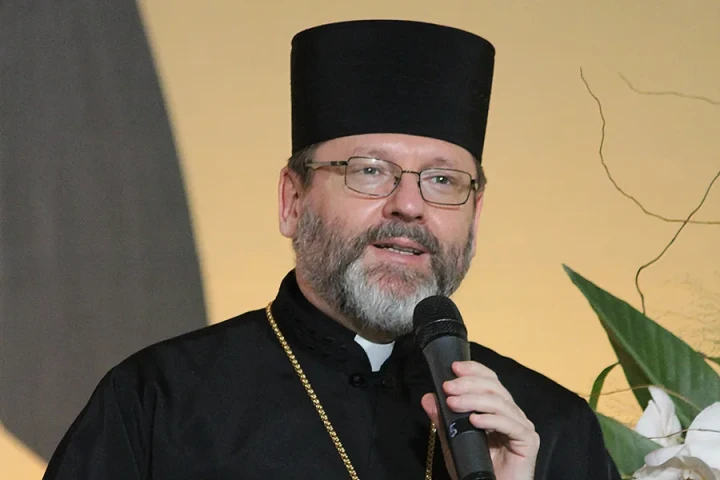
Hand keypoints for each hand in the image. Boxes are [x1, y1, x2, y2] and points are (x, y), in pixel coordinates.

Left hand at [421, 361, 539, 479]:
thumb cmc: (475, 467)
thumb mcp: (453, 441)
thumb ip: (442, 420)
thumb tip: (428, 398)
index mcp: (497, 409)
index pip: (489, 380)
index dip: (473, 370)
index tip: (453, 367)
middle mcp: (512, 413)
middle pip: (494, 387)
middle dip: (469, 383)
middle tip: (447, 386)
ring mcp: (522, 426)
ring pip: (499, 403)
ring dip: (473, 400)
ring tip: (453, 403)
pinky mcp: (528, 440)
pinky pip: (509, 424)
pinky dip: (490, 420)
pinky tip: (474, 420)